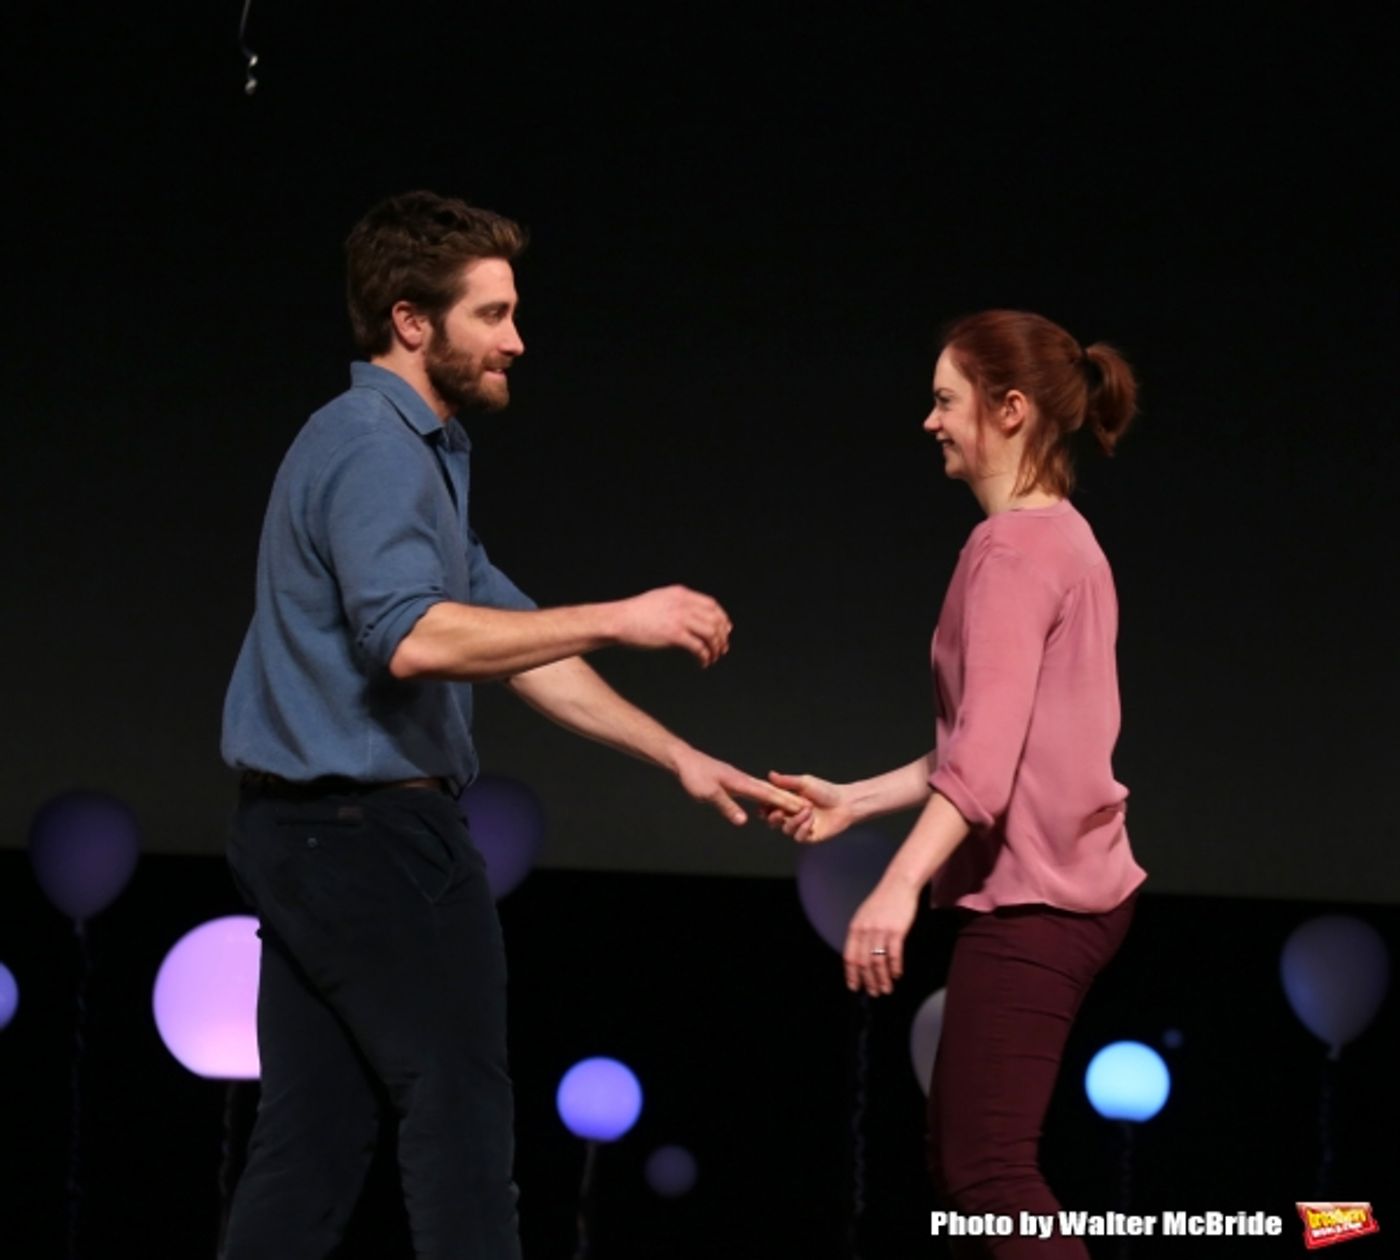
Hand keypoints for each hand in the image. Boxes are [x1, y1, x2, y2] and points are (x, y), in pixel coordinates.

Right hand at [613, 586, 732, 666]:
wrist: (618, 620)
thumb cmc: (635, 613)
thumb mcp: (660, 599)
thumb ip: (677, 604)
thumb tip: (691, 616)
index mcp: (681, 594)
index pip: (712, 604)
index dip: (722, 618)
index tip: (725, 630)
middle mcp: (684, 604)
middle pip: (715, 619)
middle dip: (722, 636)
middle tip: (722, 649)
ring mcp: (680, 619)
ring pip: (711, 634)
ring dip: (715, 648)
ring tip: (713, 658)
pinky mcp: (674, 635)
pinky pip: (698, 647)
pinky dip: (704, 657)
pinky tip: (702, 663)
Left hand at [674, 747, 806, 825]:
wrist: (685, 760)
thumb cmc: (694, 776)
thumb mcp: (708, 794)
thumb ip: (726, 806)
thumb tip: (744, 822)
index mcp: (741, 783)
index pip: (767, 795)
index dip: (785, 803)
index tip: (801, 808)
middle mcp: (744, 780)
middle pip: (771, 791)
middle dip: (789, 800)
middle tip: (807, 807)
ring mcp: (739, 779)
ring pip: (765, 789)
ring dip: (780, 797)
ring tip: (794, 803)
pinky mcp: (734, 781)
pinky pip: (755, 790)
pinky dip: (767, 795)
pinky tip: (767, 798)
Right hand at [761, 771, 857, 842]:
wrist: (845, 803)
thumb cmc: (826, 791)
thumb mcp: (804, 783)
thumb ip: (786, 781)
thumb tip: (770, 774)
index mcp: (787, 803)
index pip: (770, 807)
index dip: (764, 808)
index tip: (763, 805)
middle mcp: (791, 816)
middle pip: (773, 822)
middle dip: (773, 818)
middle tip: (778, 812)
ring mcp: (800, 828)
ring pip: (786, 829)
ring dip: (794, 820)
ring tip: (808, 810)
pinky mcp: (809, 837)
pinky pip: (798, 837)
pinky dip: (803, 829)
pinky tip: (811, 820)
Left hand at [843, 880, 918, 995]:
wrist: (899, 884)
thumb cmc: (883, 901)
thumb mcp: (864, 915)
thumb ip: (861, 933)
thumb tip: (859, 956)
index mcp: (855, 928)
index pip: (849, 956)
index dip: (851, 974)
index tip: (854, 987)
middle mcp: (866, 930)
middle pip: (863, 962)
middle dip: (868, 981)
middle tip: (874, 992)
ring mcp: (881, 930)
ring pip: (878, 961)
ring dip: (882, 978)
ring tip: (886, 988)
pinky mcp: (896, 930)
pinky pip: (894, 954)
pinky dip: (895, 967)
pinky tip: (897, 974)